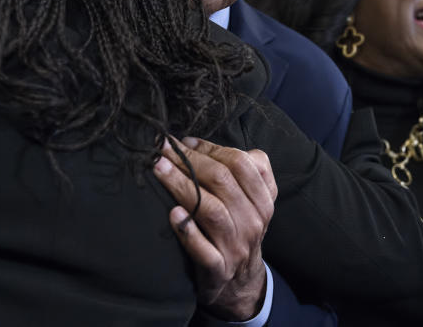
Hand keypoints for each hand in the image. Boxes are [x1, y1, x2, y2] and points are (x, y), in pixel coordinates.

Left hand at [153, 136, 276, 319]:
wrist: (240, 281)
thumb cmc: (238, 227)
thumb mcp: (250, 198)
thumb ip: (236, 169)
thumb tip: (193, 143)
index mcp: (264, 199)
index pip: (241, 163)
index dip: (210, 149)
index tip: (182, 142)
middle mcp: (254, 221)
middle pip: (223, 182)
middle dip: (189, 161)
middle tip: (161, 150)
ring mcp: (237, 246)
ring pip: (211, 210)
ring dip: (182, 186)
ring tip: (158, 170)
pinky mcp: (219, 269)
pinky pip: (204, 250)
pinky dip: (188, 231)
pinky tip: (173, 214)